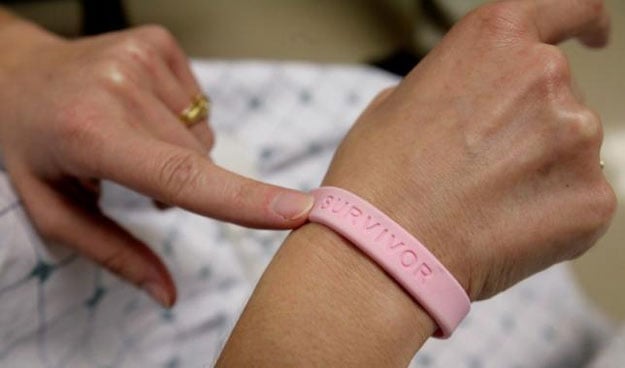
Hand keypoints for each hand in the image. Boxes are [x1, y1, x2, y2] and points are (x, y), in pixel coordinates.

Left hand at [0, 19, 312, 305]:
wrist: (15, 73)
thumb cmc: (33, 148)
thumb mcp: (56, 212)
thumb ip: (116, 254)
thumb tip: (168, 294)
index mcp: (90, 134)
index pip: (182, 176)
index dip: (242, 199)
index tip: (298, 212)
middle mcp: (120, 87)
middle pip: (199, 161)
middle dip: (182, 180)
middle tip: (132, 168)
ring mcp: (142, 56)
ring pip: (201, 135)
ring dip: (179, 149)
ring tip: (133, 136)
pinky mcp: (157, 42)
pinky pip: (198, 104)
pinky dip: (178, 118)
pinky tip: (141, 109)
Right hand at [322, 0, 614, 300]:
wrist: (382, 248)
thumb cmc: (379, 176)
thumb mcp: (399, 102)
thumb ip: (456, 86)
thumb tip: (474, 103)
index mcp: (495, 40)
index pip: (568, 10)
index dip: (585, 24)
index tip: (593, 36)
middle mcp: (545, 76)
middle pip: (559, 95)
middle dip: (529, 127)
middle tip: (481, 165)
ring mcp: (575, 138)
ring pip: (570, 150)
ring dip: (538, 171)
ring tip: (483, 202)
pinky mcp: (592, 199)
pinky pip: (580, 200)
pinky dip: (549, 214)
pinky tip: (503, 226)